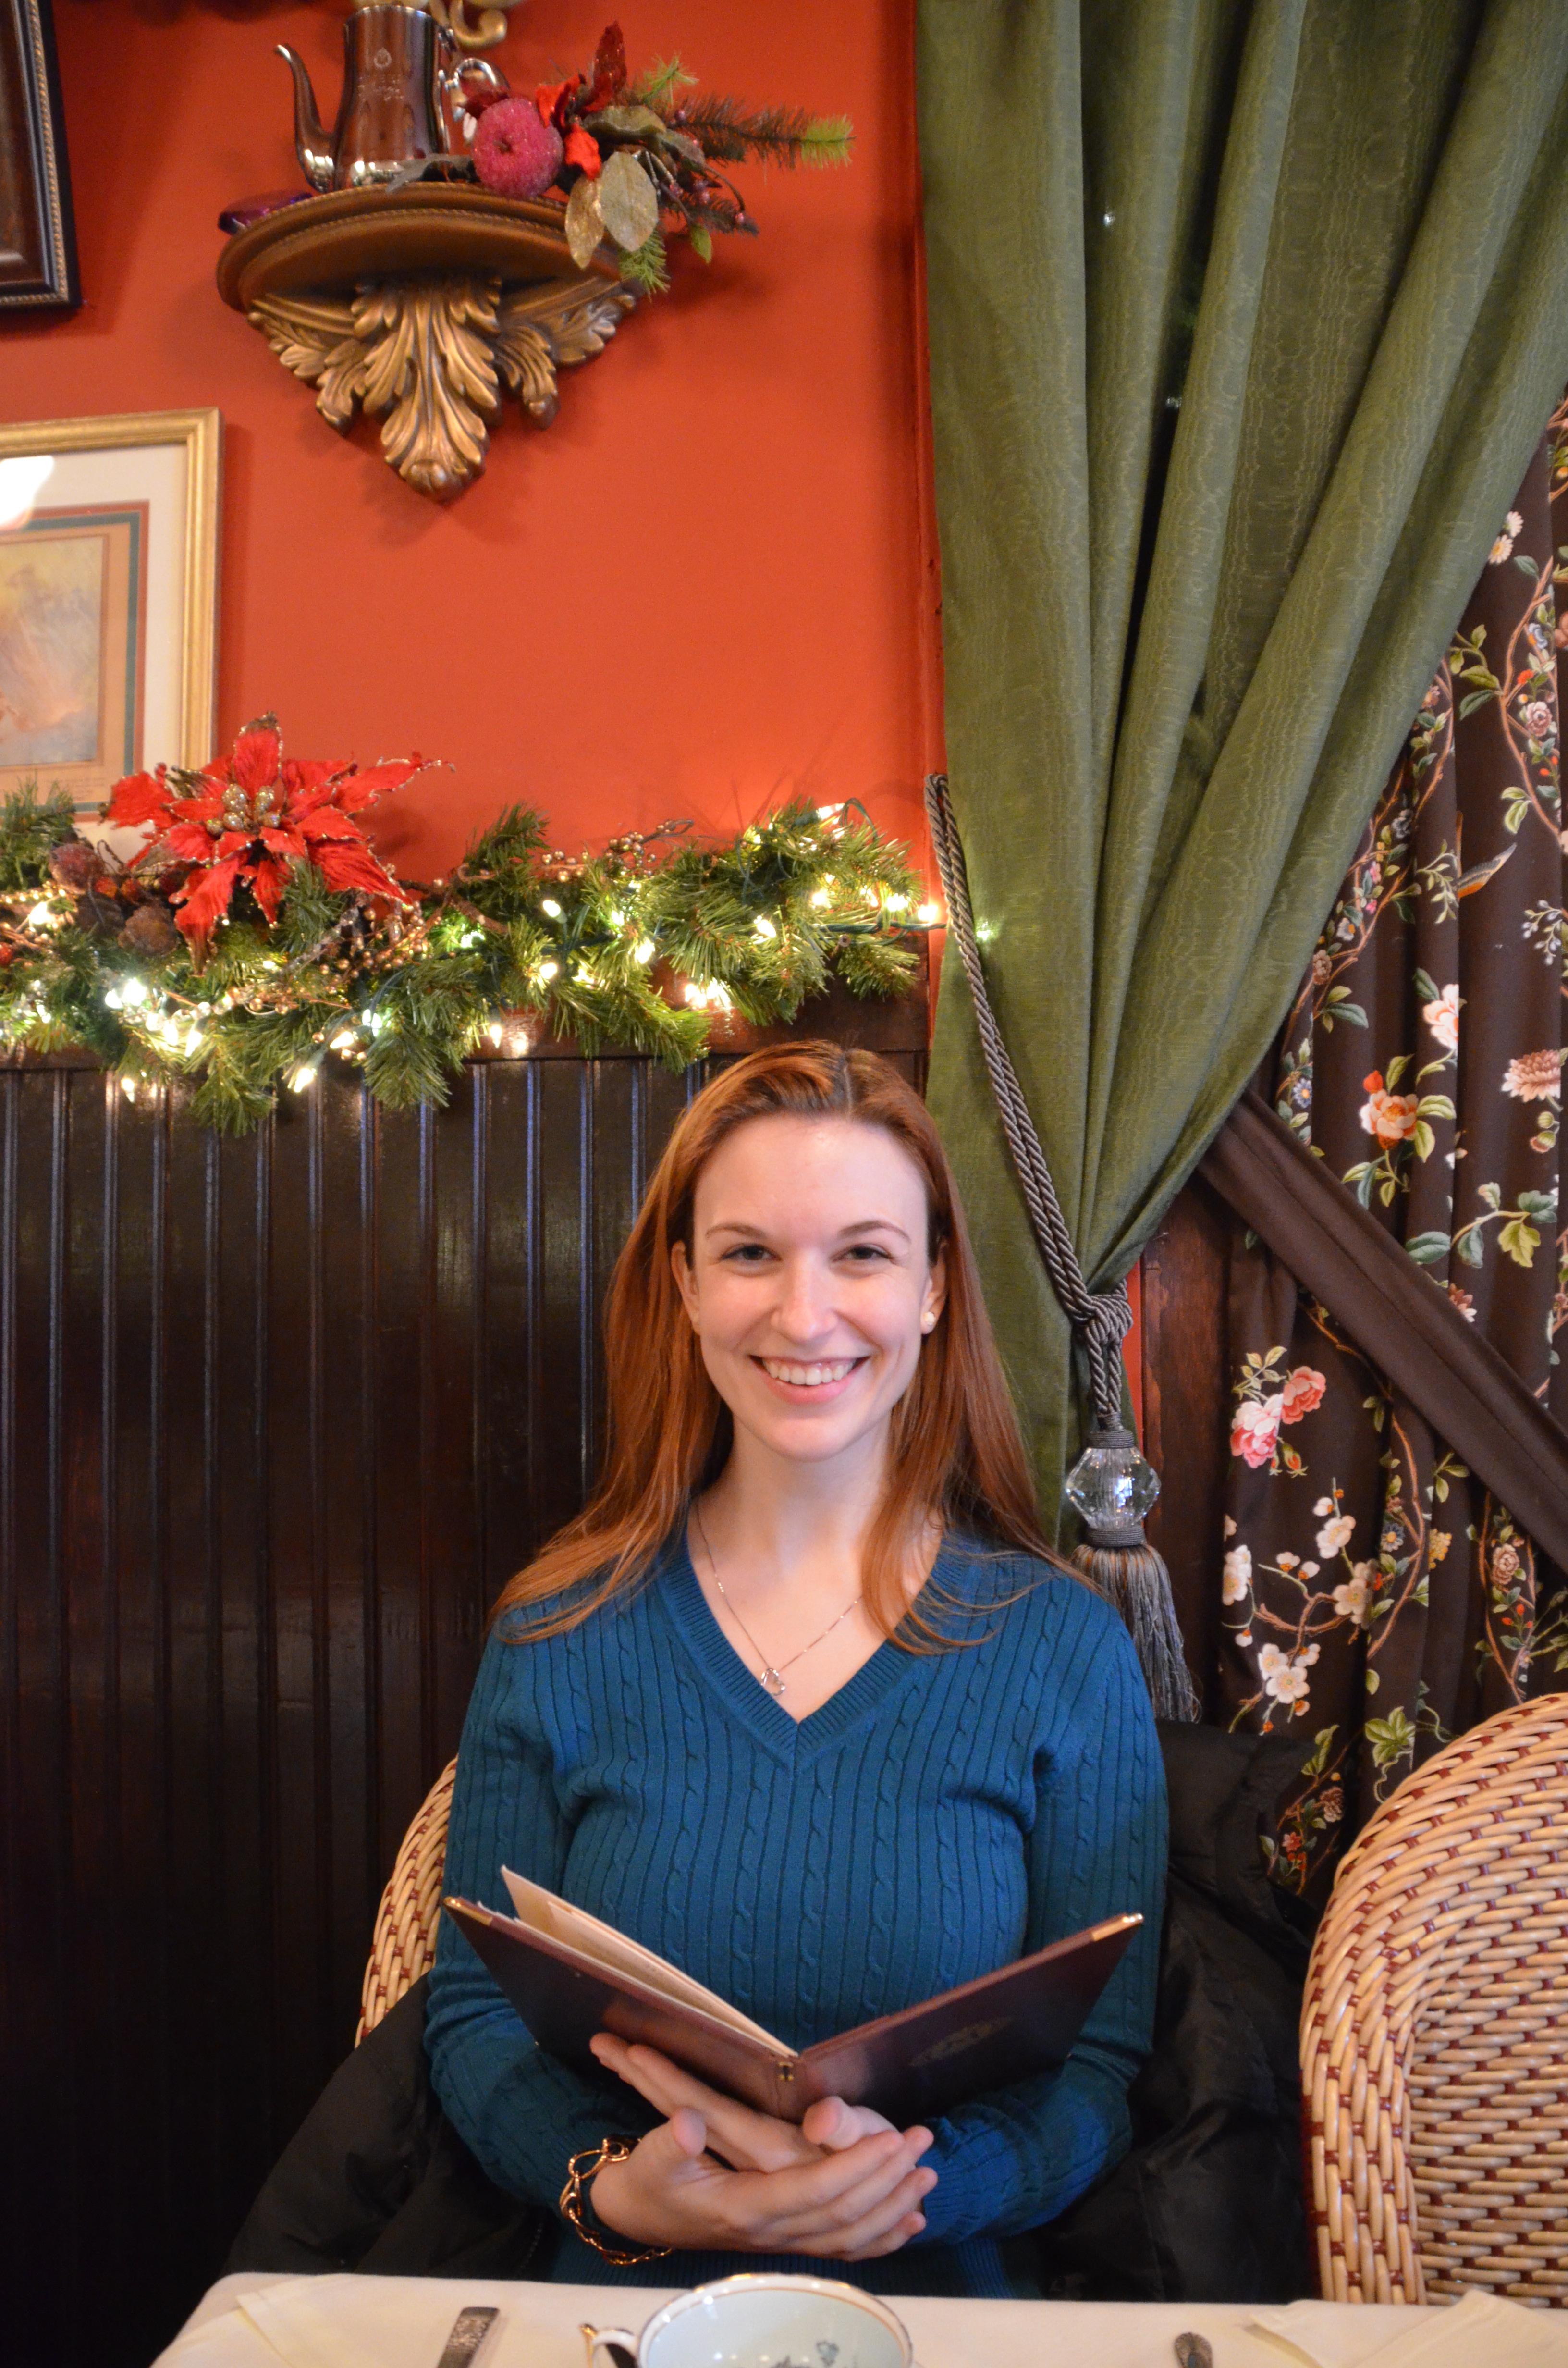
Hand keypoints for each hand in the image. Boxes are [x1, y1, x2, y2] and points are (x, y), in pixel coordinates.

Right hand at [587, 2035, 936, 2259]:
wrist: (640, 2216)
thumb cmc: (649, 2180)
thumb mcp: (650, 2158)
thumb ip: (671, 2143)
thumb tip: (689, 2123)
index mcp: (744, 2207)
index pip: (812, 2191)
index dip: (853, 2166)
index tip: (890, 2136)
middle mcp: (770, 2231)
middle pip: (841, 2213)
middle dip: (885, 2179)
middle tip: (922, 2141)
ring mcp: (781, 2241)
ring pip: (849, 2235)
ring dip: (891, 2206)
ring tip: (927, 2175)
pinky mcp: (786, 2240)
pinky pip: (843, 2249)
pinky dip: (881, 2238)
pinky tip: (911, 2221)